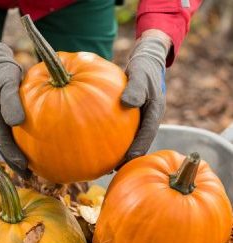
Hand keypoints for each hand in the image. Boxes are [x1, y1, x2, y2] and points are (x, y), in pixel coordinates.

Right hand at [0, 34, 30, 177]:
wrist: (2, 64)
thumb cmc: (4, 73)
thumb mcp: (6, 83)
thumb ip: (10, 101)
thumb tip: (16, 122)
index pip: (3, 143)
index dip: (12, 157)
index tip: (24, 167)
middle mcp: (2, 123)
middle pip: (9, 148)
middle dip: (18, 163)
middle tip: (31, 176)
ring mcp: (9, 121)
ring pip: (16, 143)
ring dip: (25, 157)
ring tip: (38, 169)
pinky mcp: (18, 118)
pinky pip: (25, 134)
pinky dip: (32, 143)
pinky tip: (46, 148)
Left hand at [118, 30, 170, 167]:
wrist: (145, 61)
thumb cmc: (144, 67)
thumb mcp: (141, 74)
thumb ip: (136, 88)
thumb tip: (127, 103)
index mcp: (154, 113)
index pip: (147, 135)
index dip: (137, 150)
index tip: (126, 161)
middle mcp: (148, 119)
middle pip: (139, 142)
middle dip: (128, 157)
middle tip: (112, 169)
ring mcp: (140, 119)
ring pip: (131, 138)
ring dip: (121, 150)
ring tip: (105, 163)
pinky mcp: (131, 116)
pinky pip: (123, 130)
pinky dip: (114, 138)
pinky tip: (99, 142)